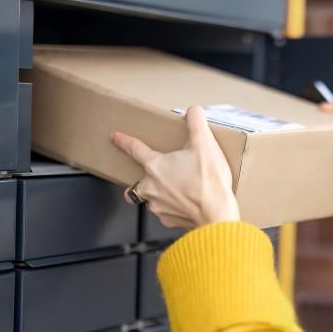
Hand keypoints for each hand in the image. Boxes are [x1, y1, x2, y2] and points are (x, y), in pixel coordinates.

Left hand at [111, 106, 239, 229]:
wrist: (216, 214)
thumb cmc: (208, 181)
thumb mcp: (205, 144)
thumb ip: (197, 123)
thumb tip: (194, 111)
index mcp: (156, 165)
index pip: (135, 149)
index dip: (125, 141)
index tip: (116, 138)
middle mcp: (150, 187)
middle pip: (138, 180)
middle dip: (146, 176)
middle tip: (161, 173)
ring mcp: (157, 206)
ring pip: (149, 198)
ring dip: (158, 193)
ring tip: (177, 189)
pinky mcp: (168, 220)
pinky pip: (164, 212)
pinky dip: (172, 207)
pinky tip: (186, 203)